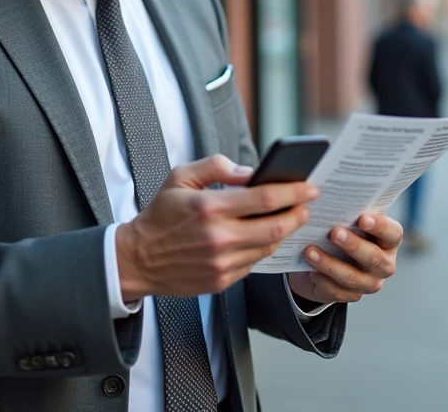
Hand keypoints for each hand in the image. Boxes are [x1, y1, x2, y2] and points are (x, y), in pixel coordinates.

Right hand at [117, 154, 317, 302]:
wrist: (138, 258)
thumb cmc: (160, 216)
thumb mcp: (181, 177)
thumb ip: (216, 166)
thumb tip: (250, 172)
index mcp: (210, 207)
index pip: (265, 199)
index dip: (293, 192)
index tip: (308, 186)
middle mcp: (219, 237)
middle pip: (277, 227)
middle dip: (299, 213)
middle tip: (307, 204)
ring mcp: (222, 263)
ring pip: (269, 246)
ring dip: (284, 232)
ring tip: (288, 218)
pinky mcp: (222, 281)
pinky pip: (254, 263)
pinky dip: (262, 248)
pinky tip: (262, 237)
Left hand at [286, 214, 401, 304]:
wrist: (328, 259)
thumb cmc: (341, 230)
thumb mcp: (346, 219)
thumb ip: (346, 210)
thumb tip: (324, 193)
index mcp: (388, 240)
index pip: (393, 233)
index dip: (380, 227)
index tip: (362, 218)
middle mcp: (384, 263)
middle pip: (373, 257)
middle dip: (353, 245)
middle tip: (334, 232)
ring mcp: (369, 282)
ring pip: (352, 277)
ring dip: (330, 263)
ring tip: (310, 251)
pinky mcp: (352, 295)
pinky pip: (337, 291)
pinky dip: (322, 280)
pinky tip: (310, 270)